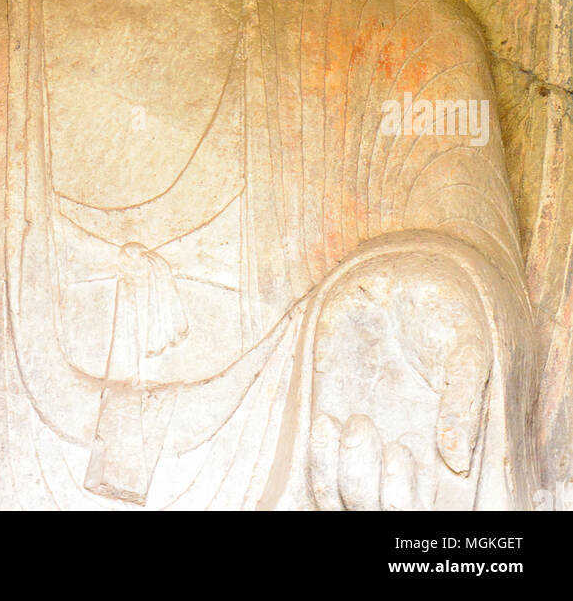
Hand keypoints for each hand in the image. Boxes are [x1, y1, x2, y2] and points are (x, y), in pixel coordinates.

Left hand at [308, 253, 491, 509]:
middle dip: (379, 496)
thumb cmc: (444, 308)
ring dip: (347, 480)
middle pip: (381, 513)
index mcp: (442, 448)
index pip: (428, 510)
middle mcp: (403, 452)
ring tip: (360, 425)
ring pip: (344, 501)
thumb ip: (462, 401)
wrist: (402, 270)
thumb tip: (458, 461)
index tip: (408, 457)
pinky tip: (328, 420)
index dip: (412, 504)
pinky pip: (318, 468)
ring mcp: (364, 438)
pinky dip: (319, 460)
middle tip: (391, 443)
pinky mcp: (331, 413)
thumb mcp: (465, 346)